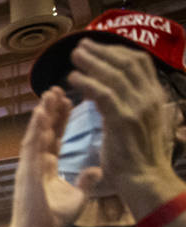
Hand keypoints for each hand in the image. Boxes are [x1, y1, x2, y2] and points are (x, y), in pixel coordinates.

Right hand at [3, 85, 83, 226]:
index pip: (55, 138)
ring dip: (42, 112)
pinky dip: (35, 127)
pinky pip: (31, 144)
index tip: (69, 102)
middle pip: (45, 130)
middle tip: (57, 88)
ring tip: (48, 93)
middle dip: (51, 110)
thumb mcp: (78, 197)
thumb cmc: (53, 220)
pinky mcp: (26, 170)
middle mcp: (36, 163)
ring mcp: (29, 165)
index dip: (62, 120)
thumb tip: (96, 169)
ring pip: (36, 132)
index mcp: (47, 168)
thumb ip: (85, 181)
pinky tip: (41, 111)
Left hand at [68, 39, 180, 201]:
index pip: (138, 63)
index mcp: (154, 97)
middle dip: (102, 51)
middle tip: (81, 45)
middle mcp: (149, 98)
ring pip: (114, 74)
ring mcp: (138, 108)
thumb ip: (133, 106)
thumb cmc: (139, 158)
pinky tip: (73, 79)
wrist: (145, 180)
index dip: (117, 52)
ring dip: (92, 62)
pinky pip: (104, 94)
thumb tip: (118, 92)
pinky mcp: (123, 120)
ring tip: (74, 56)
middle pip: (127, 62)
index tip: (98, 47)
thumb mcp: (142, 124)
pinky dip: (87, 83)